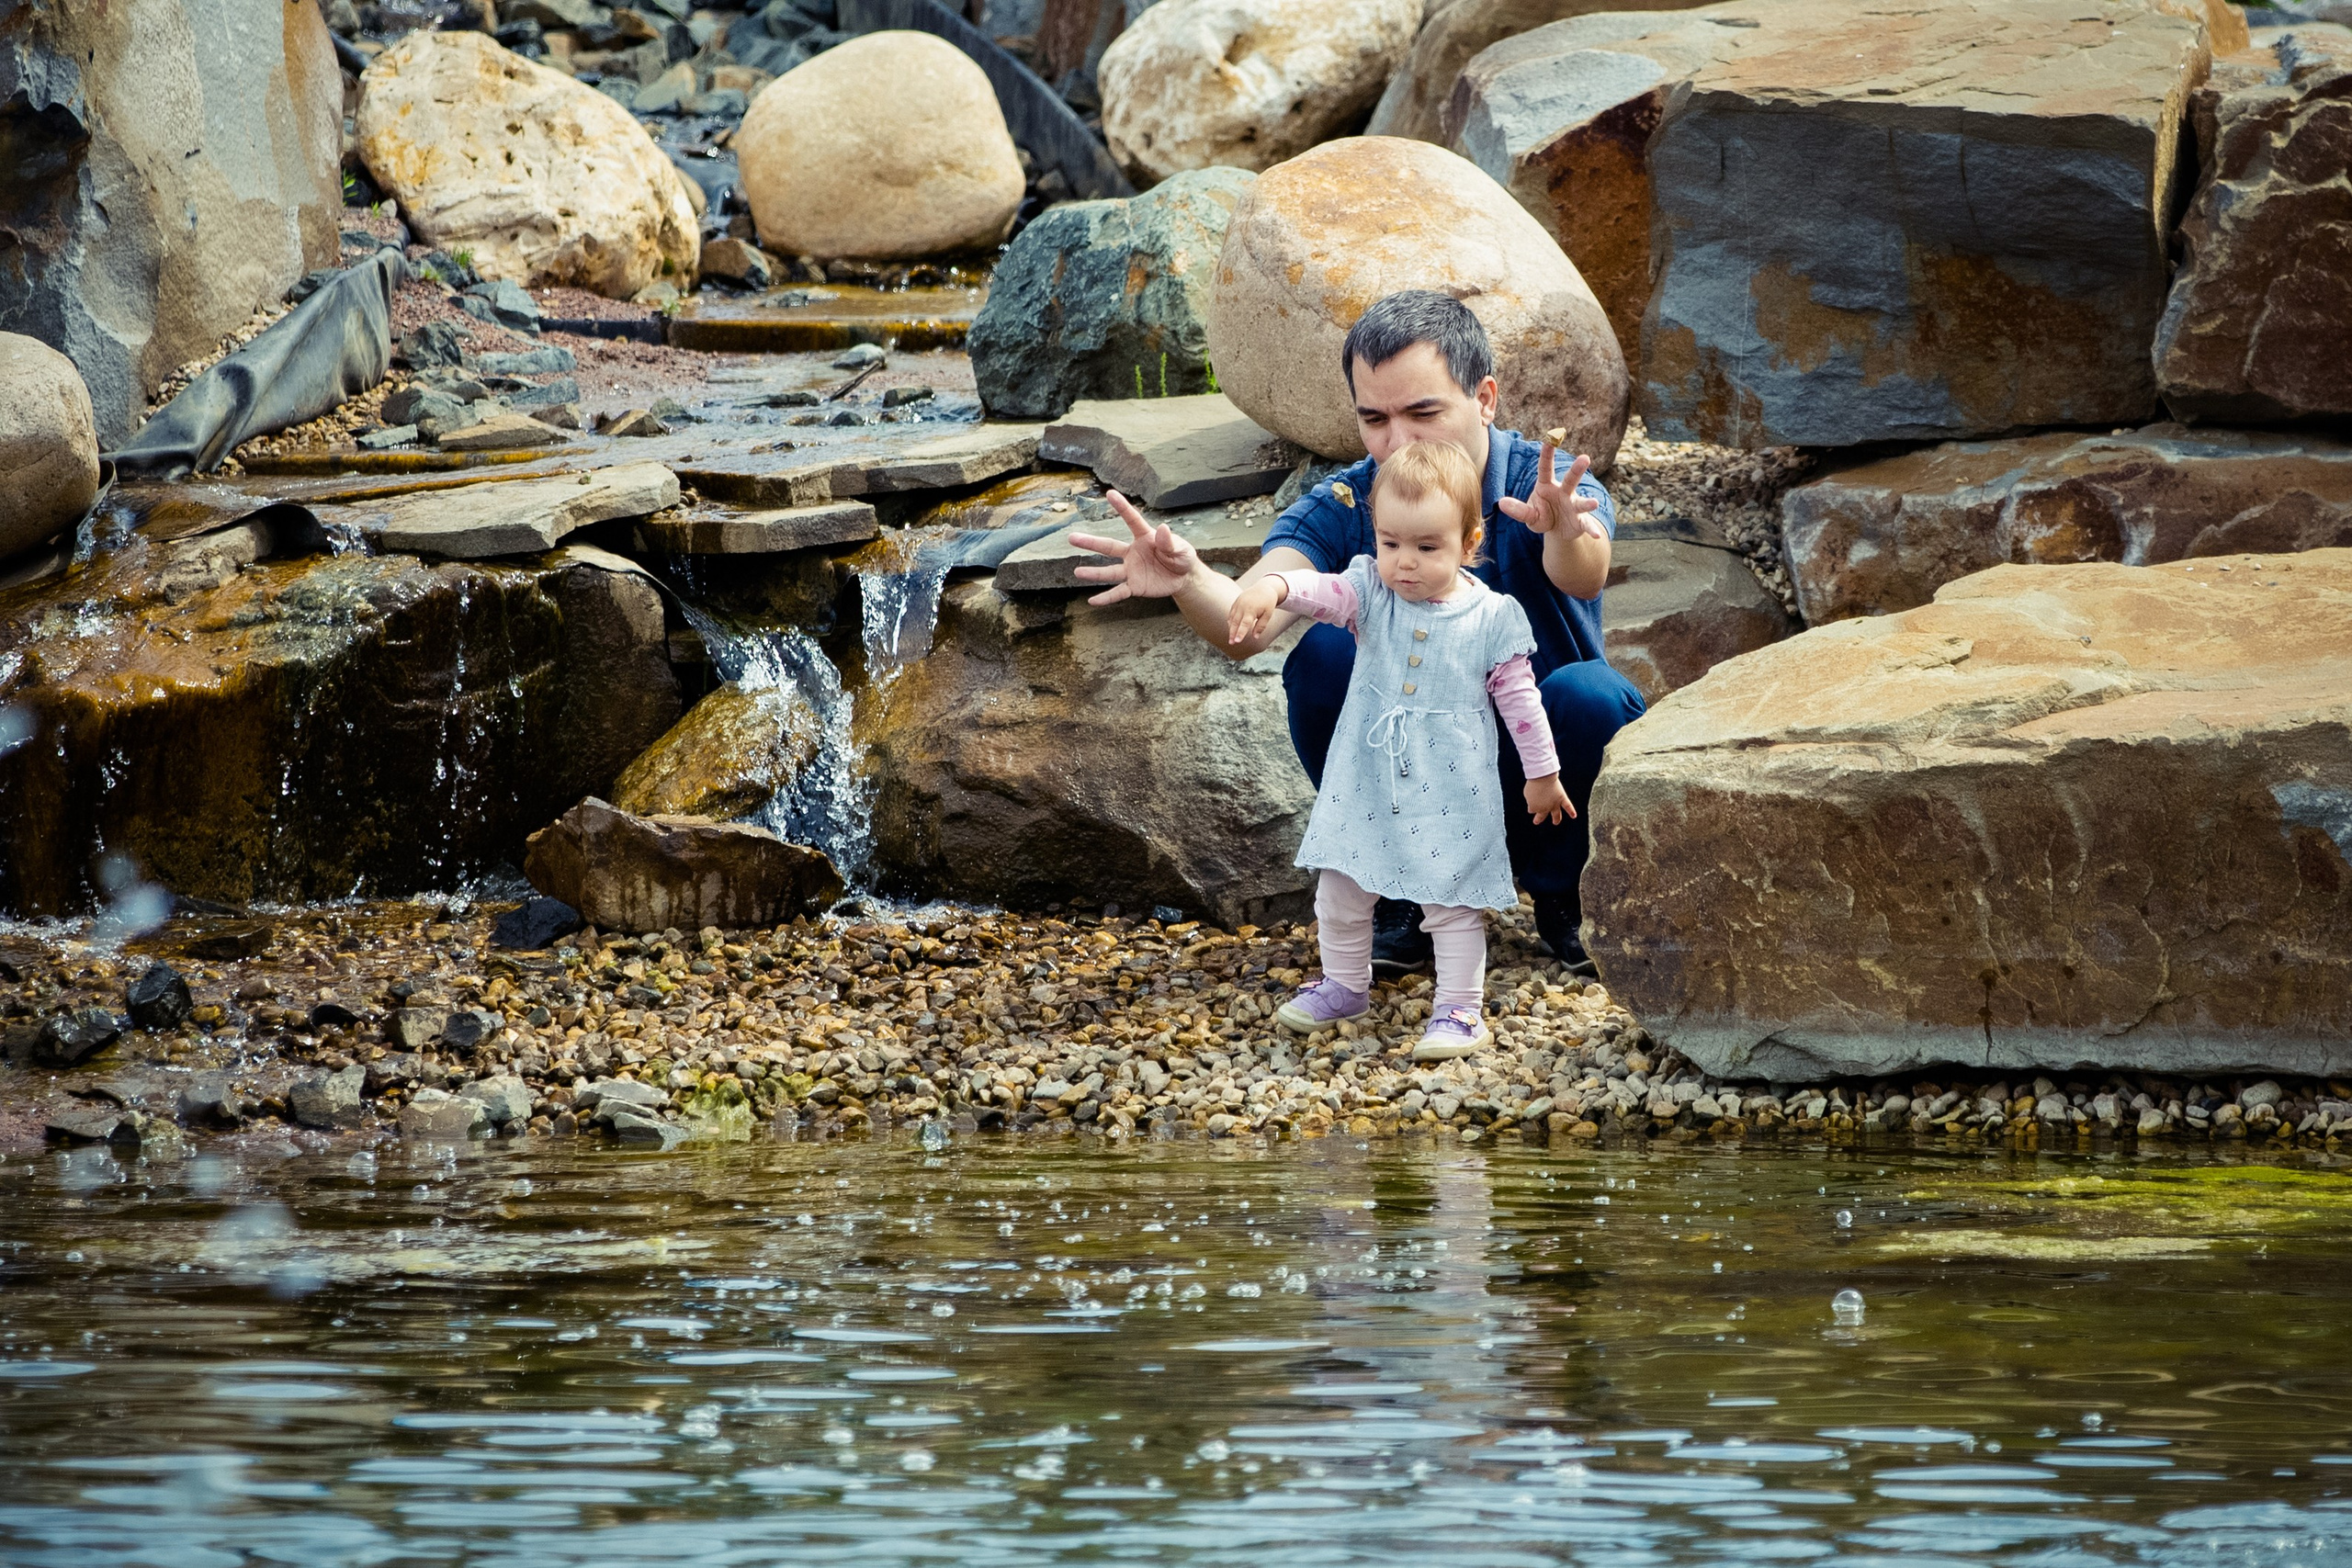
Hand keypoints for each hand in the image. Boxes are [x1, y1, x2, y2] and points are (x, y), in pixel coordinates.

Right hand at [1068, 490, 1200, 605]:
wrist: (1183, 577)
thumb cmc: (1181, 557)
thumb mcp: (1181, 549)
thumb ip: (1170, 542)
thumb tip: (1163, 528)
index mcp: (1145, 537)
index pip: (1132, 520)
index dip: (1121, 507)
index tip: (1110, 493)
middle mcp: (1133, 552)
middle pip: (1108, 547)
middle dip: (1090, 542)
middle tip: (1071, 537)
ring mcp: (1131, 570)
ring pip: (1109, 571)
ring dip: (1093, 573)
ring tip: (1077, 572)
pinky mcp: (1134, 586)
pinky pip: (1118, 592)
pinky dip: (1106, 598)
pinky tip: (1092, 601)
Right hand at [1226, 576, 1287, 646]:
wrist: (1264, 588)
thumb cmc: (1267, 602)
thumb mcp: (1268, 614)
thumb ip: (1261, 626)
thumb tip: (1255, 637)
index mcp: (1252, 609)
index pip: (1245, 624)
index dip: (1240, 633)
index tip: (1237, 641)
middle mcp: (1242, 606)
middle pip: (1236, 622)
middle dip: (1232, 633)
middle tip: (1231, 643)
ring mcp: (1238, 603)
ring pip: (1232, 618)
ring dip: (1230, 628)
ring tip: (1231, 639)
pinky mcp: (1236, 602)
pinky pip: (1231, 613)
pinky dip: (1230, 621)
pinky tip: (1231, 628)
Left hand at [1495, 433, 1606, 541]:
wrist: (1557, 530)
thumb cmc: (1542, 515)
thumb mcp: (1529, 514)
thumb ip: (1518, 509)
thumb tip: (1501, 502)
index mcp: (1547, 486)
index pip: (1546, 467)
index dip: (1548, 454)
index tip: (1551, 437)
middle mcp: (1563, 492)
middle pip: (1570, 479)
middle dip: (1577, 470)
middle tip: (1585, 458)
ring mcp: (1574, 506)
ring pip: (1581, 502)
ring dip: (1587, 503)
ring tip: (1593, 503)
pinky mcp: (1581, 521)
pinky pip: (1587, 524)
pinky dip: (1591, 530)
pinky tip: (1596, 536)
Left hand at [1524, 773, 1575, 824]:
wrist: (1542, 777)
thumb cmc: (1533, 784)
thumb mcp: (1527, 793)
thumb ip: (1530, 800)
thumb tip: (1533, 804)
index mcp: (1535, 807)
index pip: (1531, 810)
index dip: (1531, 805)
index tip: (1530, 800)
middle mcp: (1545, 808)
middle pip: (1541, 816)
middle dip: (1539, 819)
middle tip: (1536, 822)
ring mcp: (1554, 804)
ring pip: (1556, 815)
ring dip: (1556, 819)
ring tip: (1555, 822)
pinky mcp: (1562, 798)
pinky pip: (1568, 806)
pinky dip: (1571, 811)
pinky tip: (1574, 816)